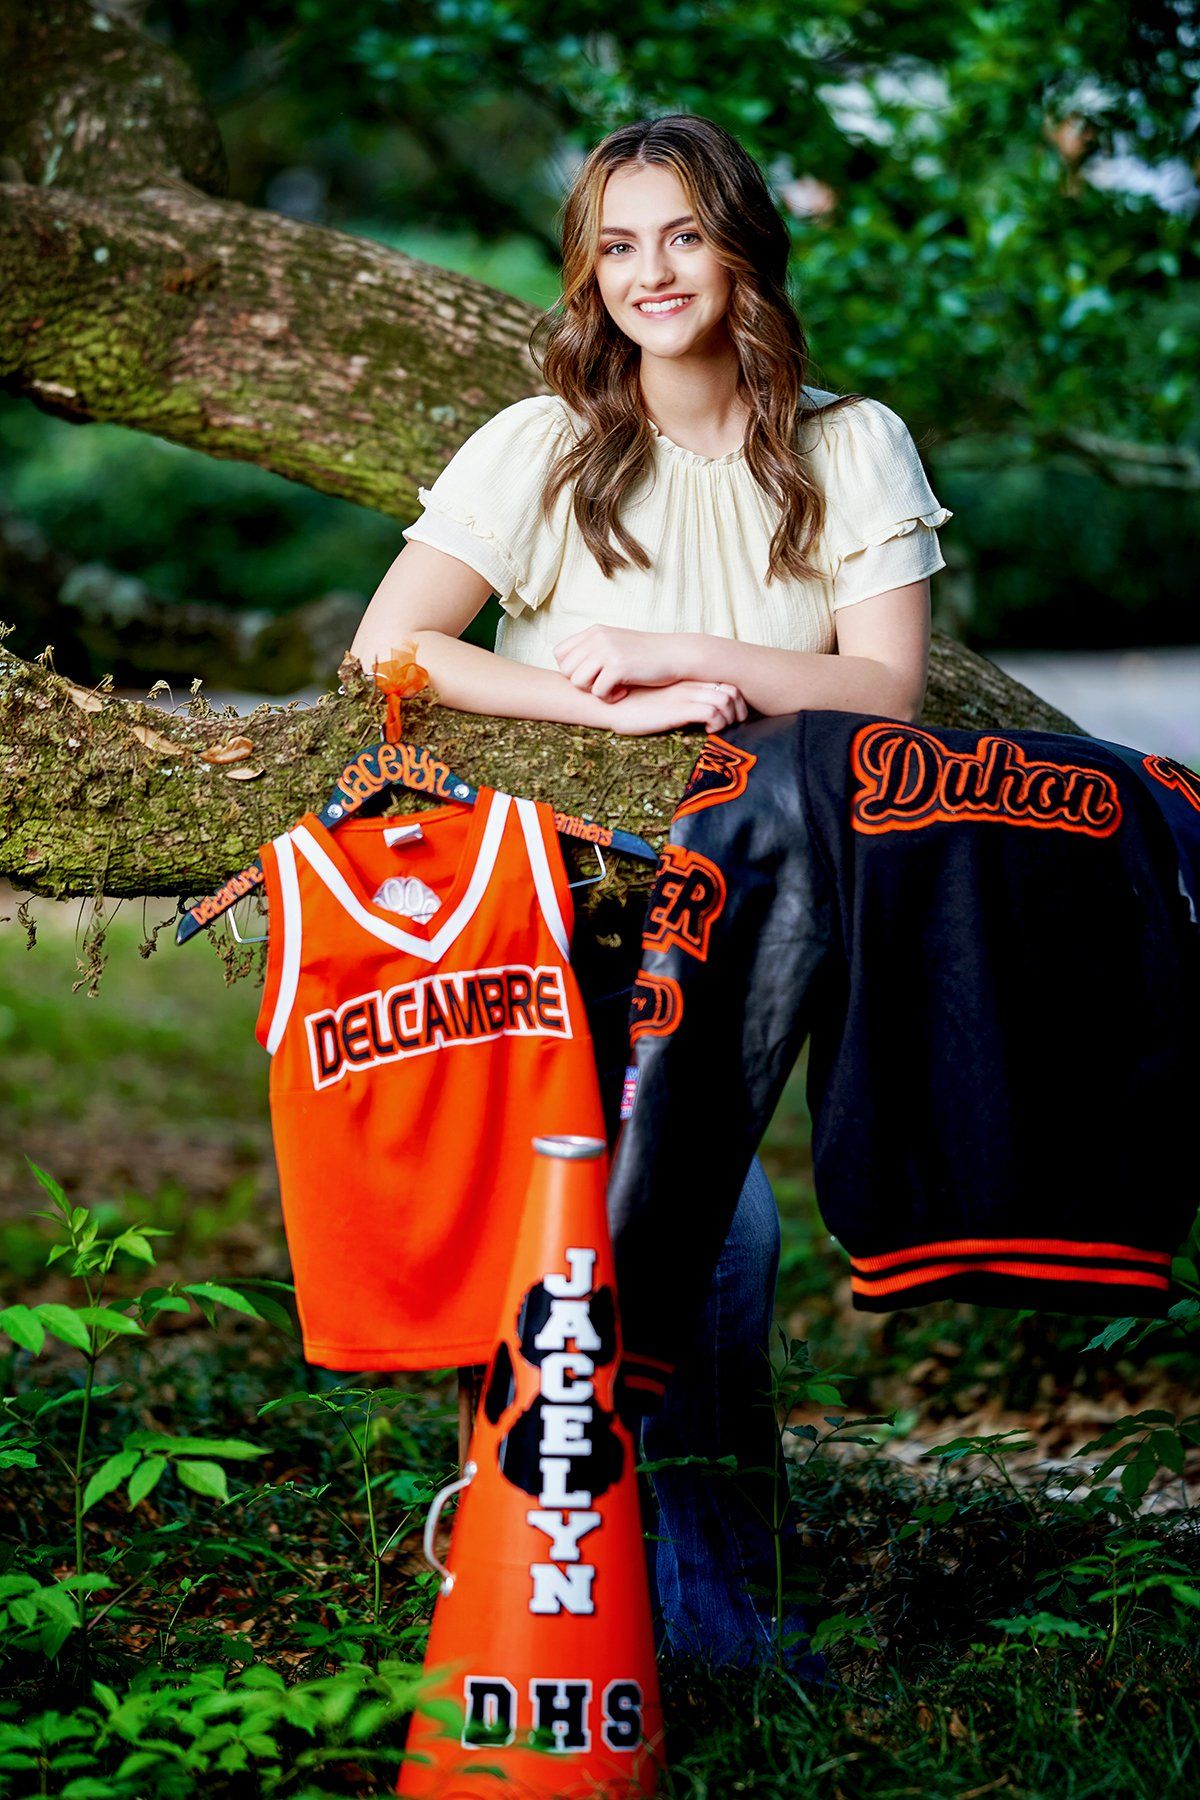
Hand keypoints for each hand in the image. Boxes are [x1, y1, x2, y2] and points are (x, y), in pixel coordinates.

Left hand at [554, 624, 688, 700]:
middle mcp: (597, 638)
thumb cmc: (646, 655)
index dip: (571, 670)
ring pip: (578, 682)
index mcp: (594, 631)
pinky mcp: (619, 666)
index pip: (559, 653)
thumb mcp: (616, 643)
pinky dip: (610, 698)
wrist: (676, 654)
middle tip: (603, 684)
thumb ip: (593, 650)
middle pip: (566, 670)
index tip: (591, 676)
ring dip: (594, 691)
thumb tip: (567, 669)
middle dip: (582, 684)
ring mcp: (607, 651)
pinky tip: (624, 692)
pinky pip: (598, 692)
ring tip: (614, 689)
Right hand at [599, 680, 747, 737]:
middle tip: (734, 726)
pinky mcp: (677, 709)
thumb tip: (691, 716)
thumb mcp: (658, 701)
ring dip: (730, 719)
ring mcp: (684, 696)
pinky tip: (708, 732)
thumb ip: (675, 701)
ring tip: (720, 731)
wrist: (609, 704)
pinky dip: (718, 724)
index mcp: (685, 681)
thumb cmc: (630, 705)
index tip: (733, 717)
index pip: (725, 683)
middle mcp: (689, 685)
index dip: (736, 700)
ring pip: (726, 701)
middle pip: (732, 691)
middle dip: (740, 711)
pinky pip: (712, 713)